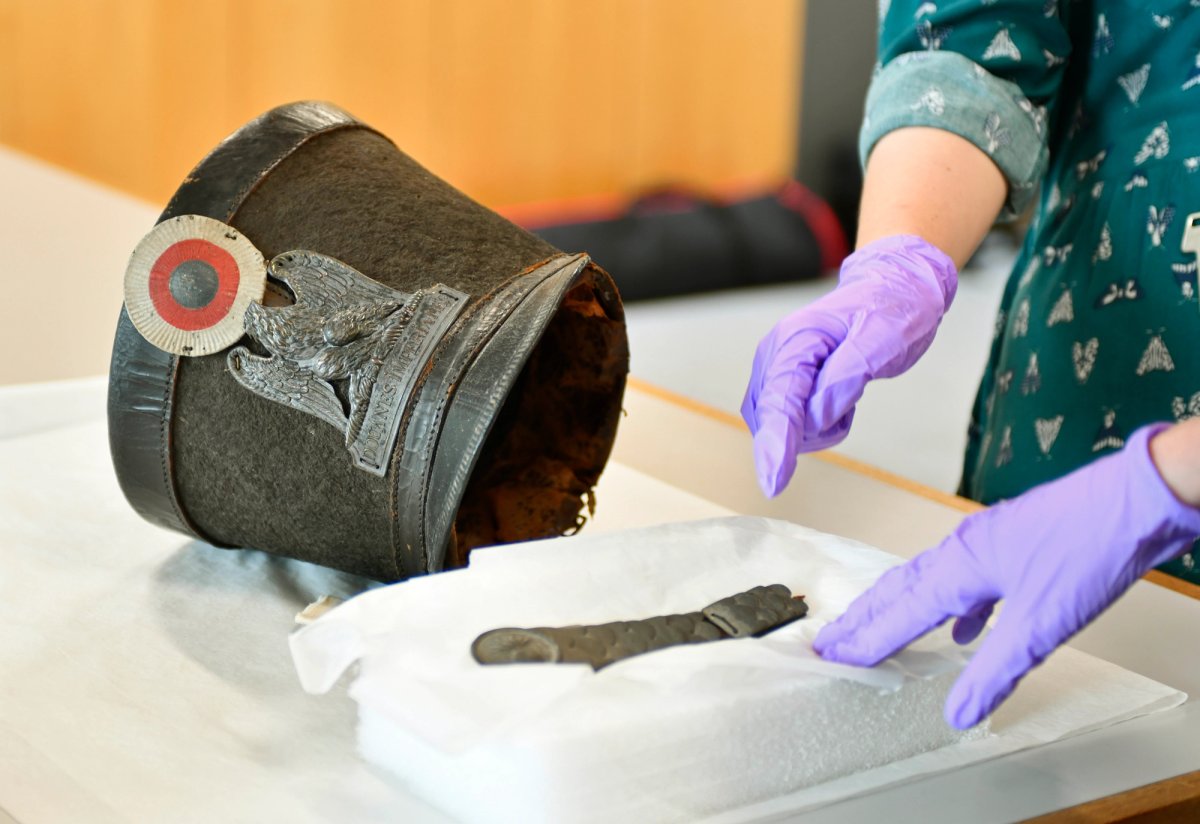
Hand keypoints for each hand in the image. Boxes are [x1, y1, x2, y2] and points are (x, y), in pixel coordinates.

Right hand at [740, 235, 956, 496]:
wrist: (894, 287)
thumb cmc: (890, 310)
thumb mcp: (883, 341)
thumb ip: (847, 379)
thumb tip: (816, 417)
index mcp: (796, 340)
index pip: (780, 401)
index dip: (777, 444)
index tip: (773, 482)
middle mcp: (776, 354)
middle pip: (773, 417)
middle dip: (808, 430)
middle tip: (850, 408)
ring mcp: (776, 368)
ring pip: (779, 423)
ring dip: (816, 426)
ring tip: (849, 397)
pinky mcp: (783, 380)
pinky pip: (789, 419)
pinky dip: (817, 422)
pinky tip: (839, 401)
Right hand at [814, 425, 1199, 728]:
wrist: (1140, 497)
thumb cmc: (1092, 544)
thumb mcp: (1043, 623)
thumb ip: (997, 671)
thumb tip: (961, 712)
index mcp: (960, 567)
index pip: (900, 613)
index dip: (865, 640)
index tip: (831, 657)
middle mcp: (963, 549)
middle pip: (899, 589)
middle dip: (864, 618)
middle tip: (830, 639)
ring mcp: (987, 542)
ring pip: (928, 581)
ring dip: (900, 608)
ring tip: (878, 629)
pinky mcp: (1012, 542)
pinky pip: (964, 577)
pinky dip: (952, 605)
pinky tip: (965, 625)